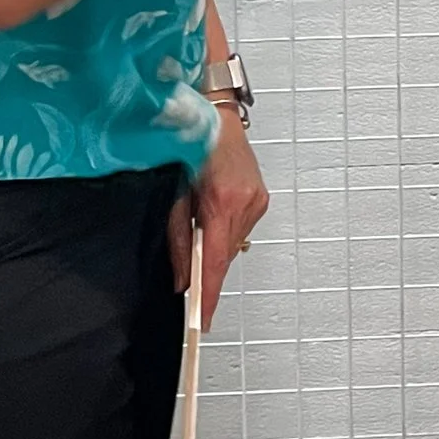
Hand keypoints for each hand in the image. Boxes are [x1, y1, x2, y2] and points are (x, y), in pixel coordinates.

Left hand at [171, 103, 270, 331]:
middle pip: (226, 257)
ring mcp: (257, 201)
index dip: (210, 295)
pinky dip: (227, 234)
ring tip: (200, 235)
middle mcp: (245, 203)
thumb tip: (181, 281)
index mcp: (221, 202)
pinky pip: (241, 230)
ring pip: (234, 245)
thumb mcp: (175, 198)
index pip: (216, 262)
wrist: (216, 118)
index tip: (204, 320)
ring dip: (216, 250)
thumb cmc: (191, 150)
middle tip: (192, 288)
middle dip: (208, 273)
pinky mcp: (262, 200)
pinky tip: (215, 221)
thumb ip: (178, 241)